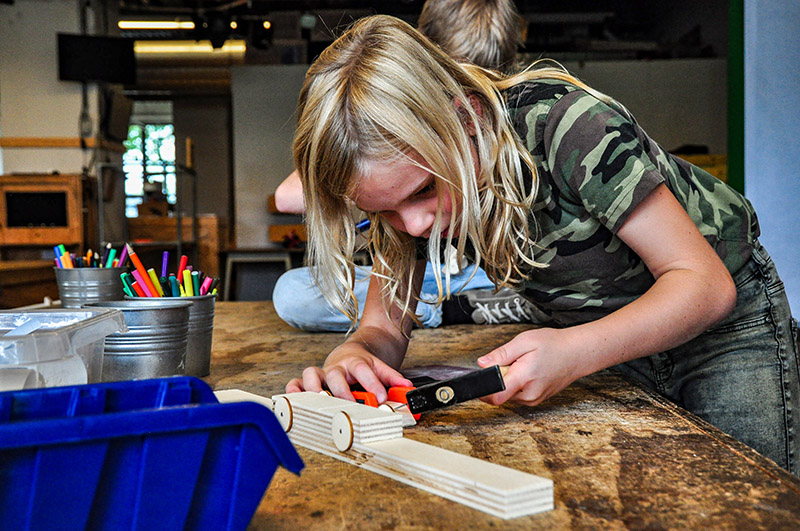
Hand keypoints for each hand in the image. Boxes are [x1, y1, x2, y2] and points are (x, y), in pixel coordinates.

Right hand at [285, 343, 411, 402]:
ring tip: (320, 402)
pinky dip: (294, 390)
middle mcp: (337, 367)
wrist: (352, 351)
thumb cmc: (364, 364)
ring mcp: (322, 373)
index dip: (372, 384)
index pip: (364, 370)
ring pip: (311, 374)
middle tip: (348, 404)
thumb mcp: (381, 367)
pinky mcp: (309, 380)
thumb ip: (392, 377)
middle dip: (341, 390)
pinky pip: (296, 382)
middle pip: (335, 375)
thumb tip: (408, 388)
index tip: (381, 398)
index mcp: (356, 362)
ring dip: (314, 389)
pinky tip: (296, 401)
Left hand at [476, 327, 585, 405]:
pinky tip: (527, 371)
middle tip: (511, 362)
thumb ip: (501, 354)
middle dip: (498, 377)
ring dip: (508, 380)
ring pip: (507, 394)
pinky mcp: (535, 400)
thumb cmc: (554, 345)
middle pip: (498, 393)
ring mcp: (533, 400)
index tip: (480, 379)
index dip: (483, 390)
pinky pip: (516, 394)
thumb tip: (482, 364)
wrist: (576, 353)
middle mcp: (529, 395)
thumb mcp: (524, 341)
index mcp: (524, 378)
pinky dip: (516, 383)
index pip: (495, 396)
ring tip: (522, 365)